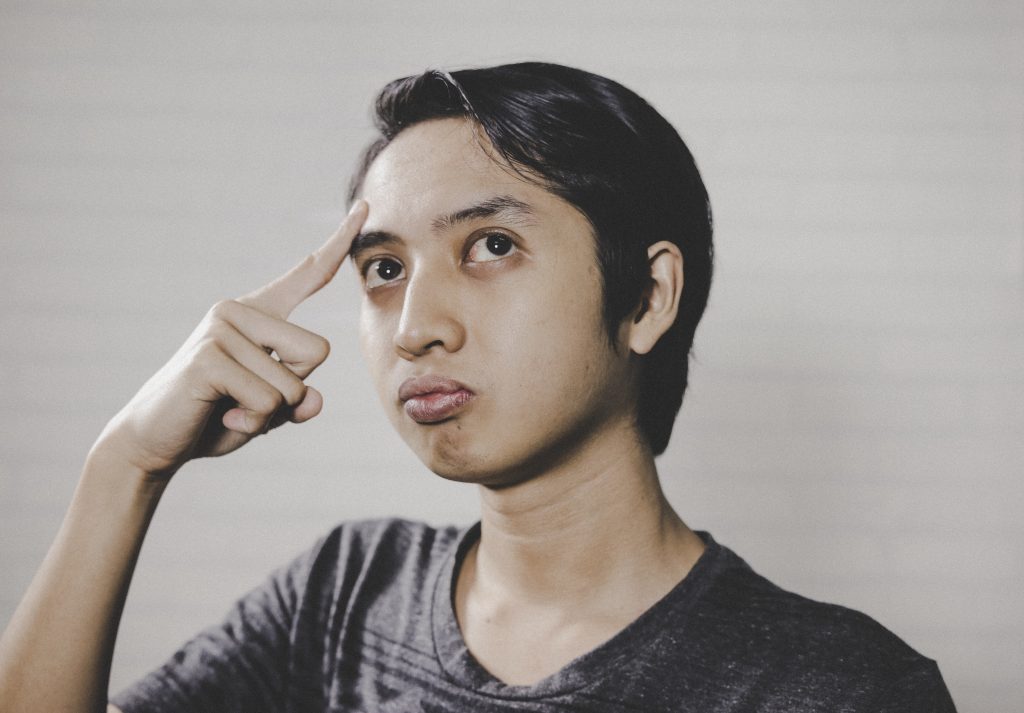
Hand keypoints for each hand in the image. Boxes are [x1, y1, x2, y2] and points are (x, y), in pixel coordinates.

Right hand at [93, 201, 368, 478]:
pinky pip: (268, 400)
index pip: (308, 274)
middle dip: (293, 390)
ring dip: (269, 413)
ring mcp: (221, 329)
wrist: (154, 441)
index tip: (364, 206)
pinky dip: (253, 421)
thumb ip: (298, 402)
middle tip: (246, 397)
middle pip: (318, 351)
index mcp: (259, 314)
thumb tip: (314, 400)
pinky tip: (221, 414)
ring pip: (293, 384)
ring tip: (229, 407)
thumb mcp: (270, 411)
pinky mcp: (208, 356)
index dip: (337, 243)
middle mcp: (239, 310)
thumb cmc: (214, 418)